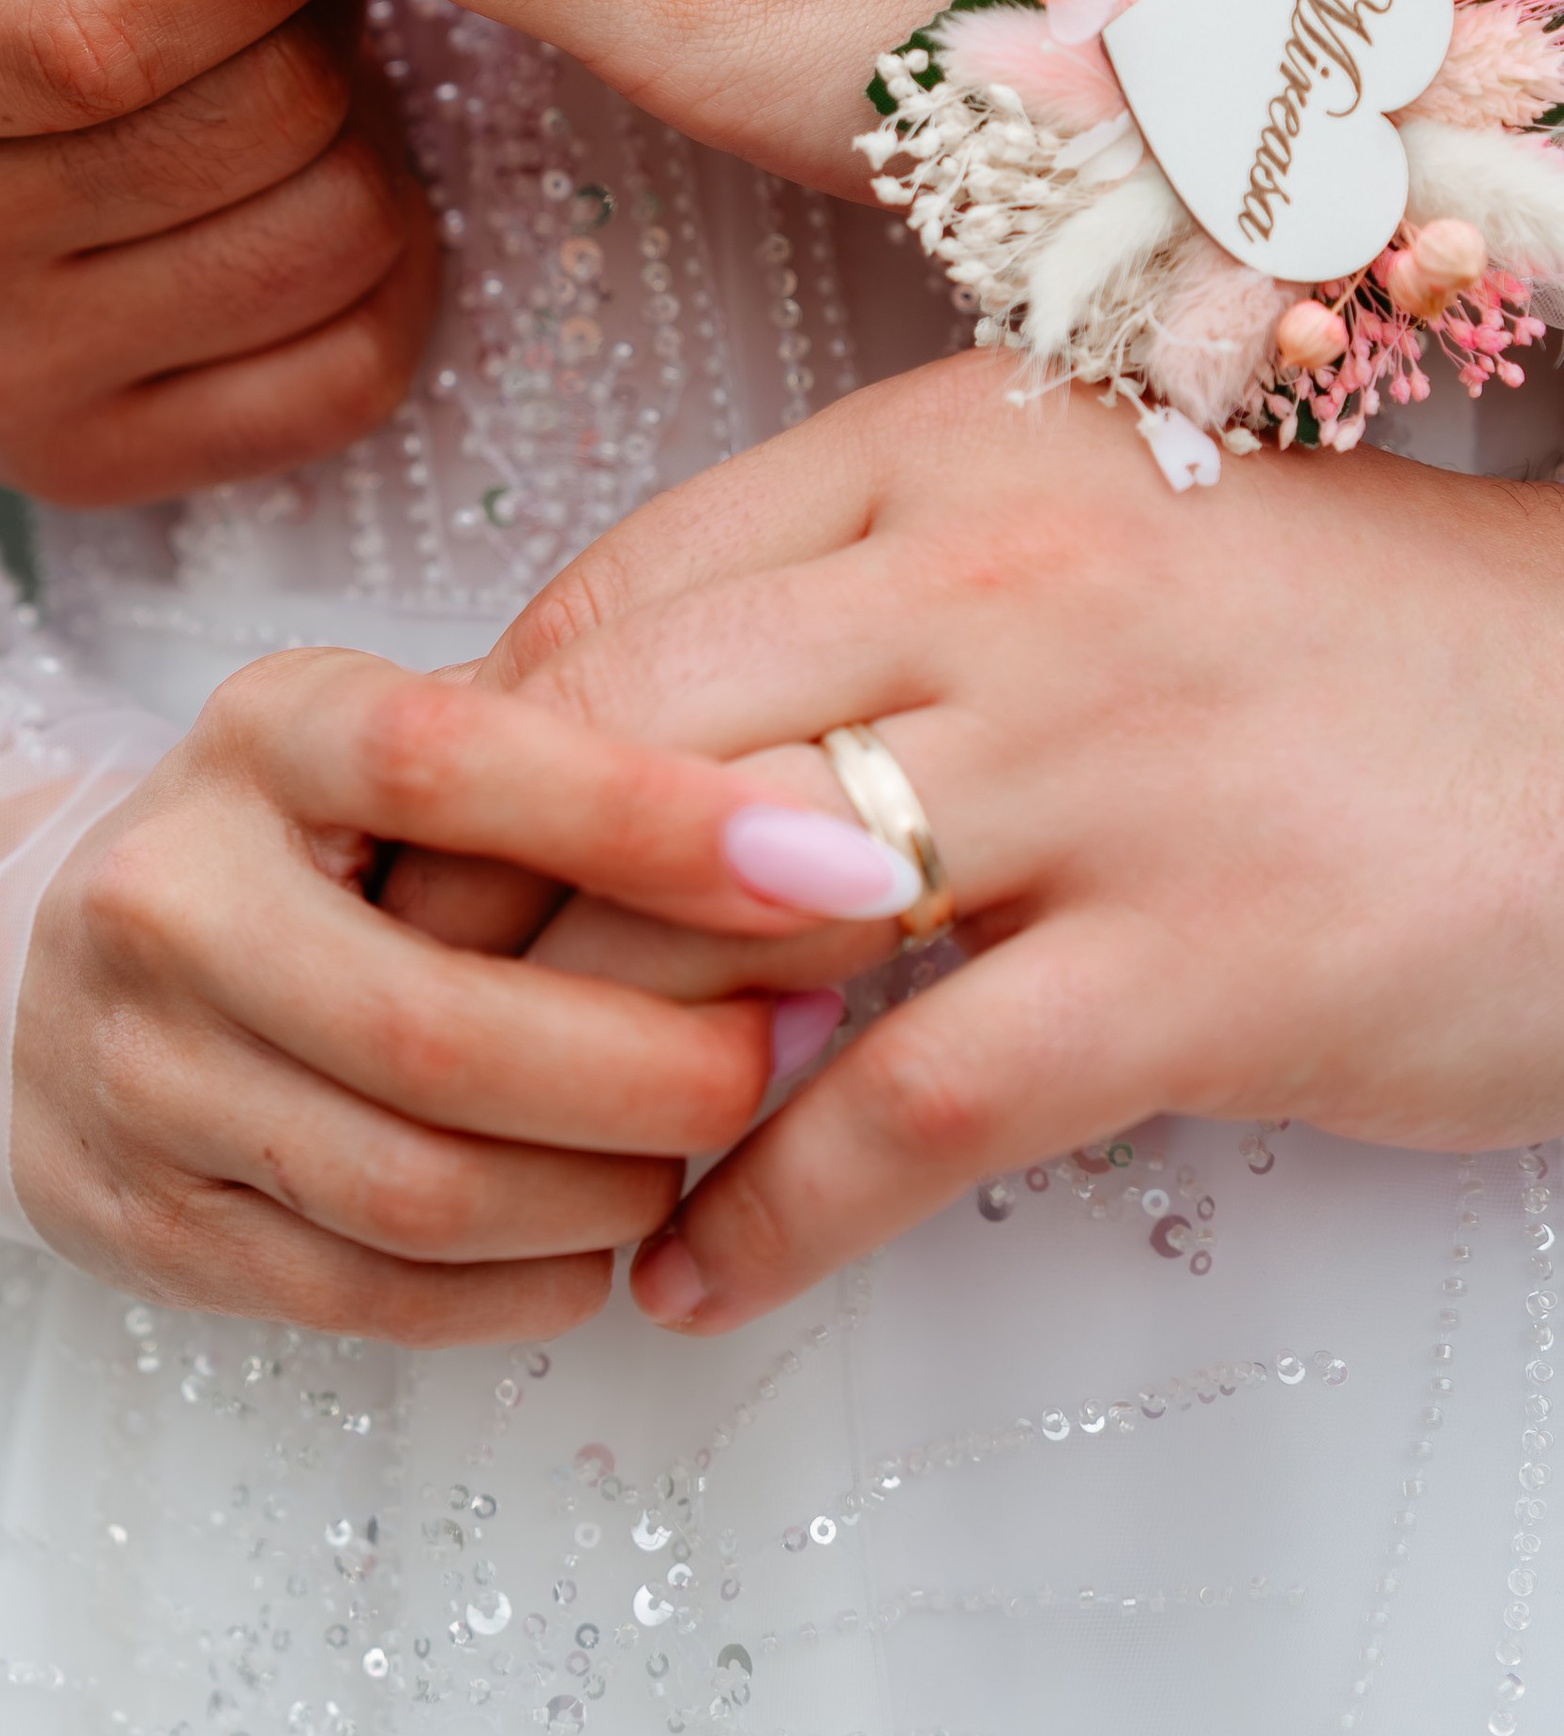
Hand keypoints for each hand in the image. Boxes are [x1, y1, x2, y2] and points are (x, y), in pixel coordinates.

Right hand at [11, 646, 843, 1342]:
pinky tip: (597, 1233)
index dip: (650, 818)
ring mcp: (136, 1072)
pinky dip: (525, 1283)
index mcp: (256, 737)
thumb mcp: (383, 742)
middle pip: (446, 1026)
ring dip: (609, 1188)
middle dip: (662, 1064)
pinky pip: (373, 1295)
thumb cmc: (288, 844)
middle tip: (790, 1042)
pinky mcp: (138, 1221)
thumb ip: (552, 757)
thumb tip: (810, 834)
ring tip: (705, 1144)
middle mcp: (168, 897)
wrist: (29, 967)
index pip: (453, 759)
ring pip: (421, 1188)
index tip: (833, 863)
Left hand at [454, 353, 1563, 1334]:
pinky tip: (691, 1283)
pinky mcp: (1200, 965)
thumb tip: (622, 724)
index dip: (478, 745)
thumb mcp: (1089, 536)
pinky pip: (907, 1111)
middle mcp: (1000, 583)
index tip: (417, 864)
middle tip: (400, 1025)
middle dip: (473, 899)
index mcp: (952, 452)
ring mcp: (1103, 770)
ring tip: (512, 1166)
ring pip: (722, 916)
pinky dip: (767, 1216)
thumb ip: (869, 594)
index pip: (620, 592)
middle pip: (617, 739)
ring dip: (584, 1066)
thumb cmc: (1334, 646)